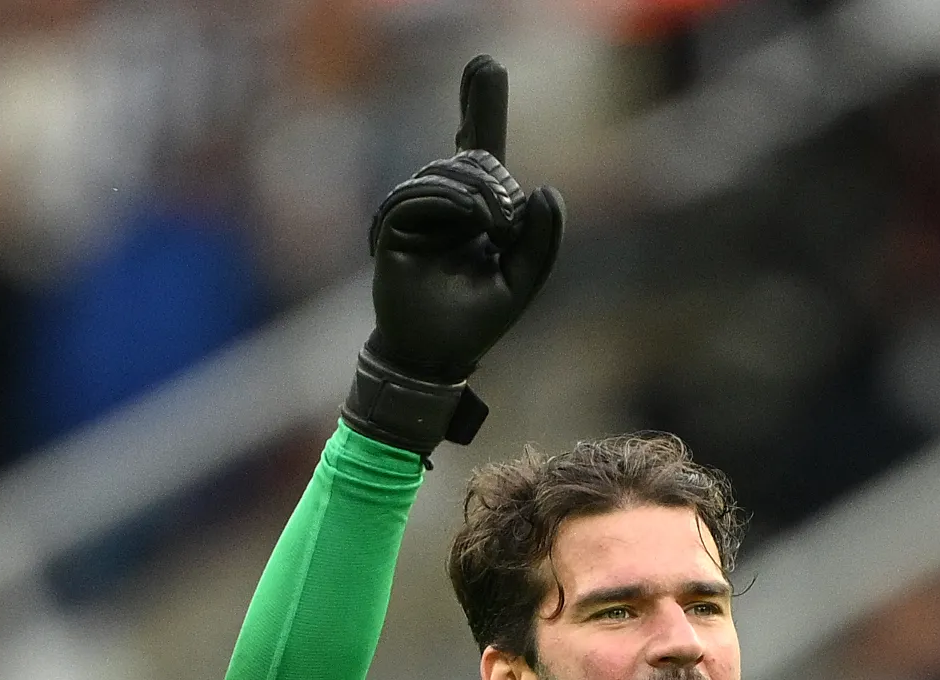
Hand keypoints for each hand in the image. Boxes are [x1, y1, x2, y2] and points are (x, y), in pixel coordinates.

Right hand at [342, 56, 567, 455]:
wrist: (433, 356)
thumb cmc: (476, 322)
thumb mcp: (522, 282)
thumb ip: (541, 240)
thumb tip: (545, 188)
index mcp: (479, 212)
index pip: (480, 149)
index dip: (482, 107)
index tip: (486, 64)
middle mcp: (449, 206)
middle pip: (472, 159)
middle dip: (492, 178)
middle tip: (502, 218)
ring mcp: (420, 214)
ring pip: (444, 173)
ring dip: (472, 189)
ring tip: (488, 224)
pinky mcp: (395, 227)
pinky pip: (417, 195)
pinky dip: (443, 200)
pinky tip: (465, 220)